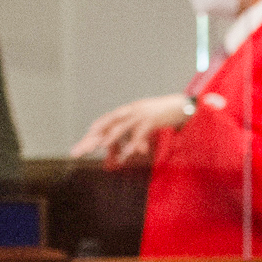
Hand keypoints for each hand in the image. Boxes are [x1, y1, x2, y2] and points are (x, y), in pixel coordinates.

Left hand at [70, 94, 190, 167]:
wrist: (180, 105)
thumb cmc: (162, 116)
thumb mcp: (145, 127)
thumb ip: (134, 141)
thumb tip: (125, 156)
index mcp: (126, 112)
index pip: (106, 122)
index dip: (95, 131)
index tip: (83, 143)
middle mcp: (130, 111)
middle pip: (108, 124)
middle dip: (94, 136)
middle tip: (81, 150)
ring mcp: (140, 114)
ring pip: (122, 126)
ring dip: (111, 136)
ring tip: (101, 146)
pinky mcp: (152, 120)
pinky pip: (139, 133)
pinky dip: (133, 143)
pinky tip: (127, 154)